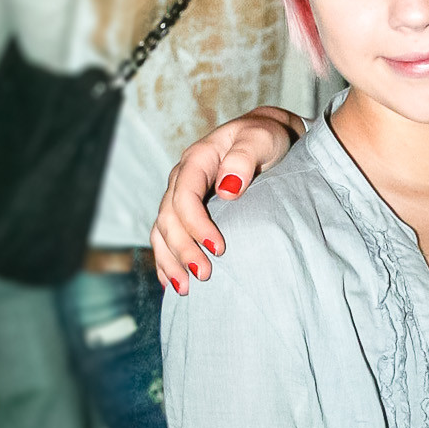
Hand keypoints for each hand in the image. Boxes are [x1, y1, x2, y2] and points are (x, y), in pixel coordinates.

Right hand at [152, 107, 304, 292]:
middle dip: (183, 249)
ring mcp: (181, 196)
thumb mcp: (262, 139)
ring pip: (162, 232)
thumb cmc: (266, 138)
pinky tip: (173, 283)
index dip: (196, 225)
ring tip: (185, 290)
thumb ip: (244, 158)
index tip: (219, 248)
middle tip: (205, 275)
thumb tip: (227, 189)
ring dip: (170, 261)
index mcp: (197, 160)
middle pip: (169, 218)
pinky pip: (166, 237)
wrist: (266, 138)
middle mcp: (182, 179)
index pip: (185, 196)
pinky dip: (167, 261)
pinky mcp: (186, 212)